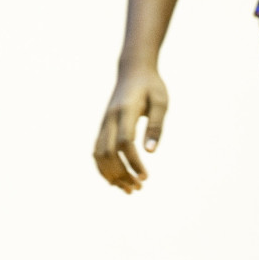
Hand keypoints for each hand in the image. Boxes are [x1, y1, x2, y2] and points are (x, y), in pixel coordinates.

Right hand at [93, 66, 167, 192]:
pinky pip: (97, 150)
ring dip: (111, 174)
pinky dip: (104, 167)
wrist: (132, 70)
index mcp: (126, 111)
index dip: (133, 162)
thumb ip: (156, 125)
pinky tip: (117, 179)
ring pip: (99, 154)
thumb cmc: (151, 86)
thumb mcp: (161, 102)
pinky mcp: (103, 126)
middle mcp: (110, 118)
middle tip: (138, 188)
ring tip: (129, 189)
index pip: (126, 142)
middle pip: (108, 152)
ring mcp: (104, 123)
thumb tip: (151, 152)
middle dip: (121, 174)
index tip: (145, 177)